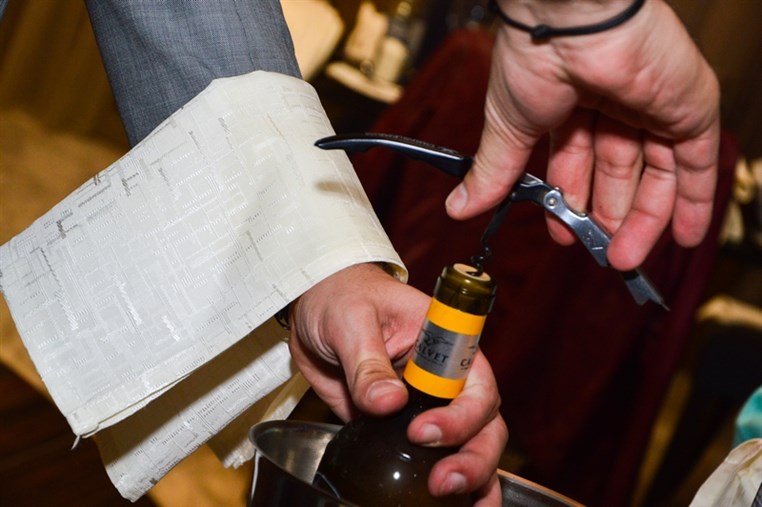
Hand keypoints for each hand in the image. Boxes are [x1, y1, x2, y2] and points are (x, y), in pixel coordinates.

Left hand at [288, 263, 506, 500]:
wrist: (315, 308)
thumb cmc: (342, 297)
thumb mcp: (350, 320)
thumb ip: (368, 361)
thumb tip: (388, 403)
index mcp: (445, 342)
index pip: (474, 382)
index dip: (462, 414)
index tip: (422, 432)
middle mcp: (445, 378)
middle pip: (483, 422)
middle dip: (473, 457)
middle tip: (443, 483)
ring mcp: (428, 405)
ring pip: (470, 446)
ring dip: (473, 479)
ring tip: (454, 504)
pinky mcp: (401, 429)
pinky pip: (431, 460)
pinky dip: (448, 490)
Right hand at [445, 0, 719, 270]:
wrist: (573, 21)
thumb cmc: (536, 55)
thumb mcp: (509, 129)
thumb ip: (494, 173)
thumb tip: (458, 206)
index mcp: (571, 106)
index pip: (577, 164)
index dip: (571, 202)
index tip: (564, 234)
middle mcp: (613, 106)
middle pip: (618, 174)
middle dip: (607, 218)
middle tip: (600, 253)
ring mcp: (653, 107)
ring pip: (655, 176)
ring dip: (644, 222)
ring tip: (625, 258)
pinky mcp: (689, 109)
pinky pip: (697, 164)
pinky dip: (694, 202)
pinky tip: (684, 236)